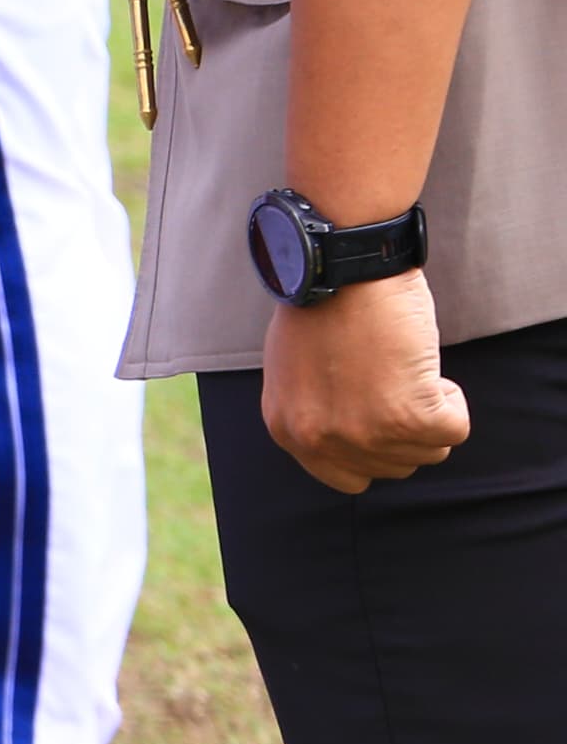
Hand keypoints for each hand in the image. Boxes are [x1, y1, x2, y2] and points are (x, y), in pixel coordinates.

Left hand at [261, 270, 469, 491]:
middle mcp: (321, 441)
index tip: (380, 415)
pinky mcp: (408, 418)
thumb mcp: (295, 372)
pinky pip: (455, 430)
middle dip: (404, 427)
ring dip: (428, 409)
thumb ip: (317, 412)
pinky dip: (452, 399)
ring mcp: (364, 434)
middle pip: (395, 467)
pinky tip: (421, 363)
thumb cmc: (323, 306)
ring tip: (400, 363)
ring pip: (430, 451)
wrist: (341, 266)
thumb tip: (348, 439)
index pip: (347, 478)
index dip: (373, 449)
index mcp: (288, 429)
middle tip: (390, 376)